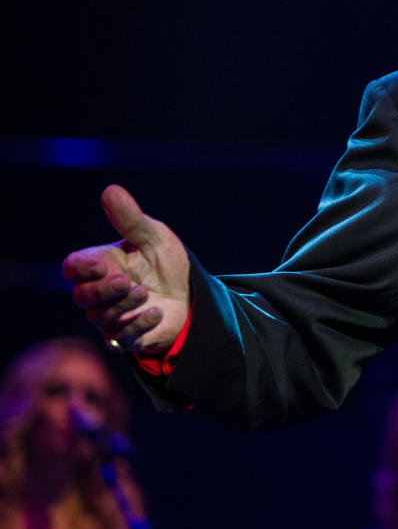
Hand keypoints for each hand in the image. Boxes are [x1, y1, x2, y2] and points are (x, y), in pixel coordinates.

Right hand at [62, 185, 190, 354]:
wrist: (194, 295)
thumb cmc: (168, 264)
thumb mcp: (154, 238)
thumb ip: (131, 220)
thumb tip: (110, 190)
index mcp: (102, 265)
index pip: (73, 267)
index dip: (81, 268)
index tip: (101, 265)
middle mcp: (101, 293)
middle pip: (81, 296)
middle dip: (102, 289)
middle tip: (126, 281)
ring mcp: (112, 317)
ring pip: (99, 317)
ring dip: (122, 305)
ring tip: (146, 292)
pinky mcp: (127, 337)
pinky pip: (120, 338)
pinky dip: (137, 326)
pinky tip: (156, 313)